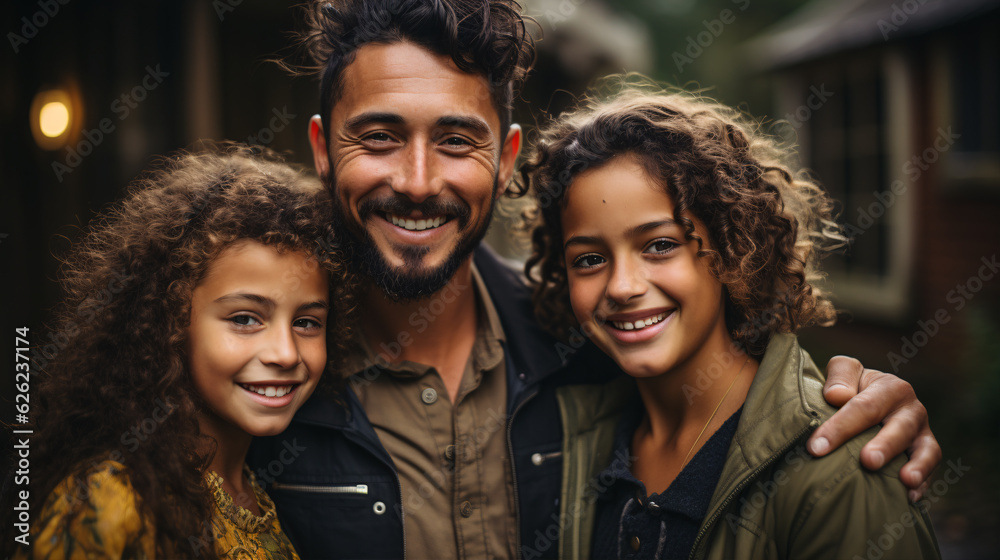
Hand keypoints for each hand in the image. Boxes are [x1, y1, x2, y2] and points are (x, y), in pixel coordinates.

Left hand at [807, 355, 940, 500]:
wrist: (872, 399)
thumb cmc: (852, 387)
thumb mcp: (844, 372)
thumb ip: (840, 375)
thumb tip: (837, 396)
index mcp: (890, 387)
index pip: (863, 407)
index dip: (840, 427)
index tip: (816, 447)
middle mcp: (911, 409)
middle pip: (899, 428)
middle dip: (884, 445)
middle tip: (868, 462)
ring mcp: (922, 432)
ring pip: (925, 449)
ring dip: (917, 465)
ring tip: (905, 481)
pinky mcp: (929, 453)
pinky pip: (932, 469)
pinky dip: (925, 482)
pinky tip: (910, 497)